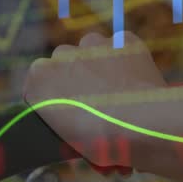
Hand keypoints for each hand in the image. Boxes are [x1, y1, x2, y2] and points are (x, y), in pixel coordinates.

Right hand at [23, 31, 165, 171]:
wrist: (143, 125)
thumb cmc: (102, 141)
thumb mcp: (67, 140)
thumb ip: (62, 119)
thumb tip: (75, 119)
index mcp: (39, 77)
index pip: (39, 86)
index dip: (55, 103)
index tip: (69, 117)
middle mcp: (61, 53)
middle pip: (66, 66)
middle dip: (77, 82)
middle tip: (96, 107)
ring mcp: (94, 43)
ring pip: (93, 52)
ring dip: (100, 68)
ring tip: (119, 95)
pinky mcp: (124, 40)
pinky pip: (121, 49)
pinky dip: (126, 62)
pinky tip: (136, 84)